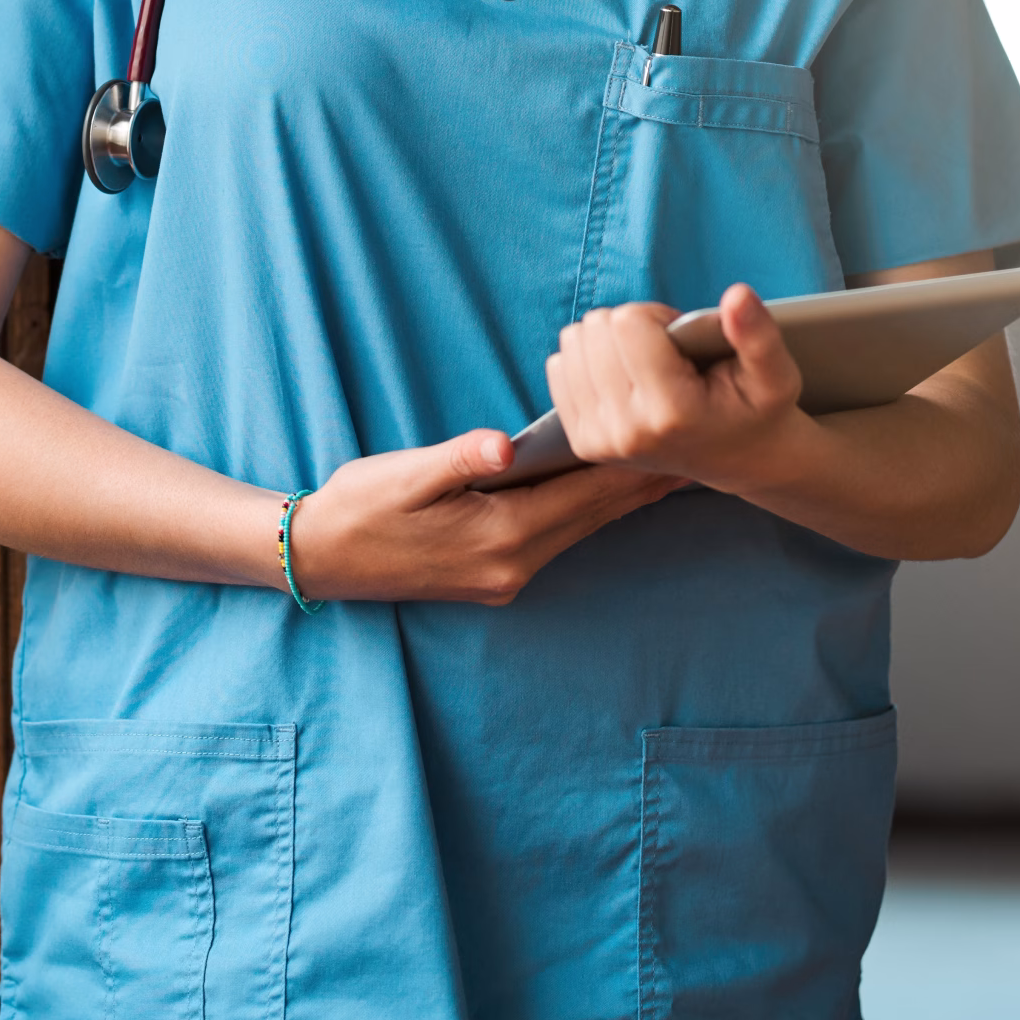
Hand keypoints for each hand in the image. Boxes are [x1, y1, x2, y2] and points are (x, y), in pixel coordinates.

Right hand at [285, 426, 679, 604]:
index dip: (635, 467)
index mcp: (498, 536)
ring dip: (622, 497)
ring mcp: (505, 576)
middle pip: (595, 516)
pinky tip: (606, 488)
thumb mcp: (403, 474)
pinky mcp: (495, 575)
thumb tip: (501, 445)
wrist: (318, 558)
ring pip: (581, 529)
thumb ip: (458, 457)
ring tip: (670, 464)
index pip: (584, 495)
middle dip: (645, 483)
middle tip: (700, 449)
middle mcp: (512, 565)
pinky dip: (588, 509)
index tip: (683, 443)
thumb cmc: (359, 506)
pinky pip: (558, 536)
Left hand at [545, 285, 809, 492]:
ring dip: (608, 341)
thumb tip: (738, 295)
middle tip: (666, 352)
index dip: (657, 315)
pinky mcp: (584, 443)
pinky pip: (558, 369)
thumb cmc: (758, 409)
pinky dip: (588, 360)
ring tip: (646, 363)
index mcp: (672, 412)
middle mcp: (627, 431)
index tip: (681, 338)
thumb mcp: (775, 373)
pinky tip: (624, 377)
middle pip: (596, 329)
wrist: (740, 460)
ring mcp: (600, 441)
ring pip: (573, 343)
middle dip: (632, 325)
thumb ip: (758, 332)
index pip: (628, 323)